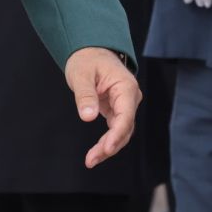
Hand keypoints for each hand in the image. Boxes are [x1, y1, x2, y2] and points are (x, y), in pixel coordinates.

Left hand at [64, 47, 140, 168]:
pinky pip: (116, 129)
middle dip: (110, 146)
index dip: (117, 134)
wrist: (90, 52)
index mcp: (125, 87)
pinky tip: (96, 152)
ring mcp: (125, 104)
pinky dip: (107, 141)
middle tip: (91, 160)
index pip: (126, 115)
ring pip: (122, 132)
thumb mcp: (81, 74)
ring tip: (91, 160)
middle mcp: (130, 97)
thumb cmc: (87, 60)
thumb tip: (88, 117)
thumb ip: (85, 95)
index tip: (107, 148)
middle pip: (125, 128)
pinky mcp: (118, 110)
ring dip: (108, 147)